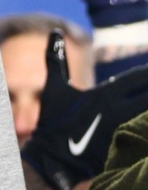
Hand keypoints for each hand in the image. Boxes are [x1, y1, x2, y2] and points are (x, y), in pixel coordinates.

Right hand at [22, 30, 147, 189]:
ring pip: (147, 113)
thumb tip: (56, 32)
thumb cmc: (53, 120)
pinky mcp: (125, 146)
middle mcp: (117, 110)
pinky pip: (143, 132)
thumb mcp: (54, 87)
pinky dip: (146, 125)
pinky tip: (145, 120)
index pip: (138, 78)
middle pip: (147, 96)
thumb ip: (56, 59)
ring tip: (146, 102)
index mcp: (104, 94)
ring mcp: (123, 129)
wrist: (52, 157)